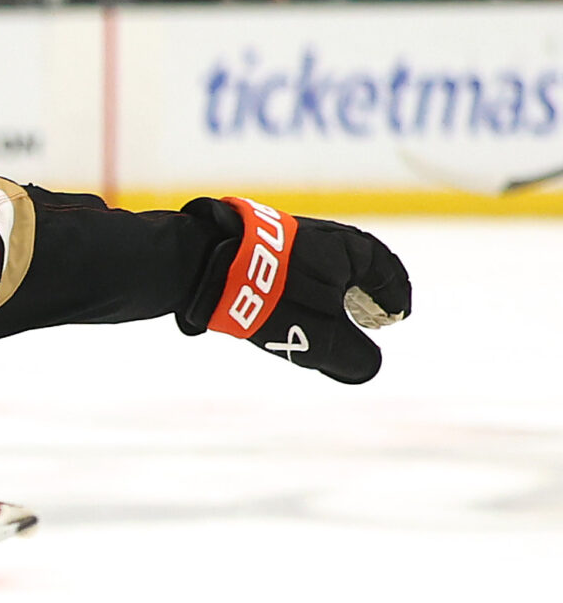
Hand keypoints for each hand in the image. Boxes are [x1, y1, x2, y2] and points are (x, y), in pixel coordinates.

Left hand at [179, 199, 410, 383]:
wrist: (205, 263)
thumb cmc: (275, 298)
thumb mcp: (322, 338)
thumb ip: (353, 357)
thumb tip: (366, 368)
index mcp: (350, 249)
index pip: (386, 271)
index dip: (395, 296)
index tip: (397, 314)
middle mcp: (322, 234)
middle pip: (355, 263)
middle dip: (365, 289)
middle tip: (369, 312)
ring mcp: (286, 235)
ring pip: (319, 263)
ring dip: (329, 288)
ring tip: (328, 312)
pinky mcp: (254, 243)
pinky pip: (287, 266)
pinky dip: (298, 285)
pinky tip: (285, 303)